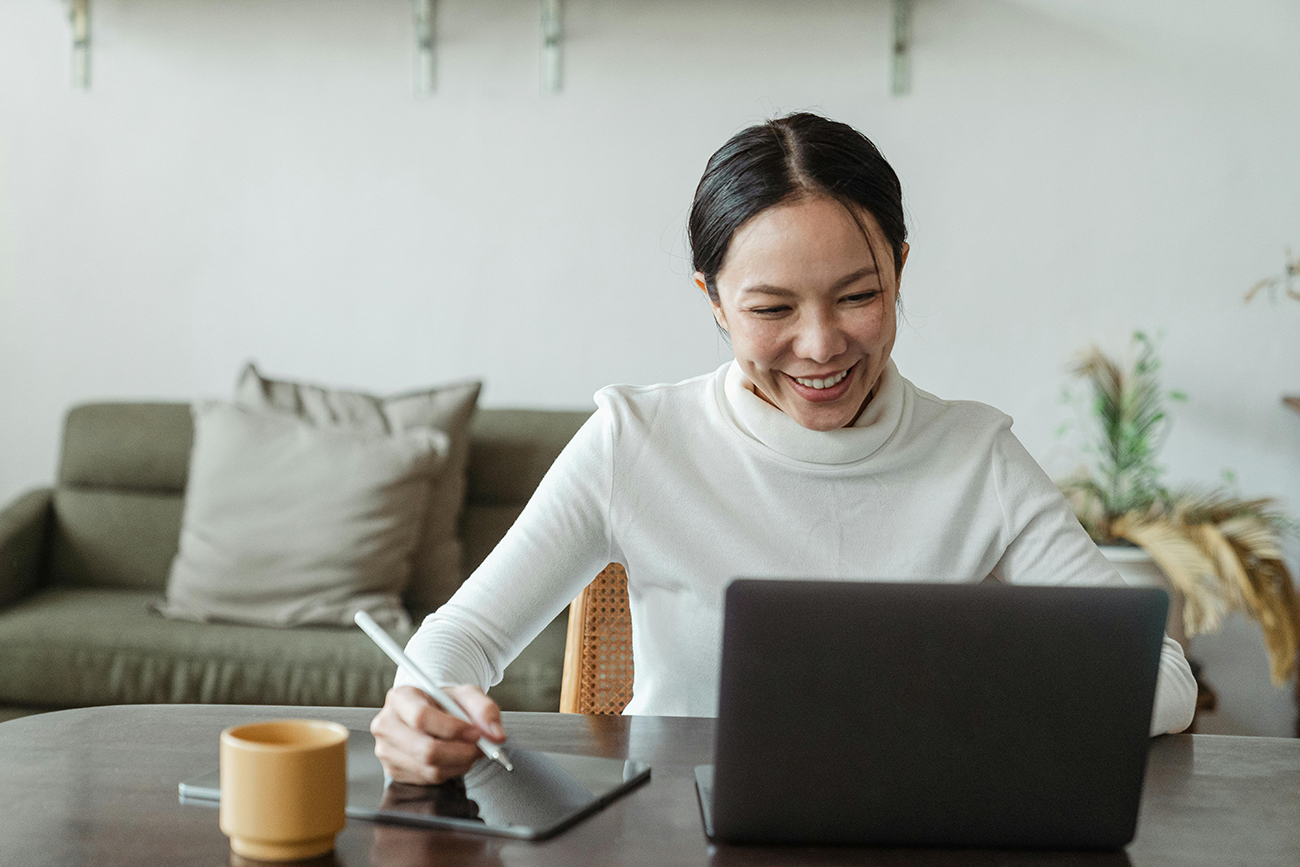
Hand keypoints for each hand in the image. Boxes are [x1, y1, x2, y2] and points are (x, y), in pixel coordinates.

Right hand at [370, 684, 505, 783]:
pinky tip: (456, 758)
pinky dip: (450, 771)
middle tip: (480, 747)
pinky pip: (428, 779)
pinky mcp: (393, 771)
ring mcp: (386, 751)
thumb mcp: (466, 695)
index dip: (453, 729)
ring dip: (459, 763)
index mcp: (400, 698)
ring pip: (429, 768)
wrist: (431, 714)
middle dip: (461, 752)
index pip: (422, 717)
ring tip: (470, 750)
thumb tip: (496, 735)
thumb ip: (484, 709)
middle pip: (425, 749)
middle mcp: (386, 725)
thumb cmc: (445, 702)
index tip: (476, 733)